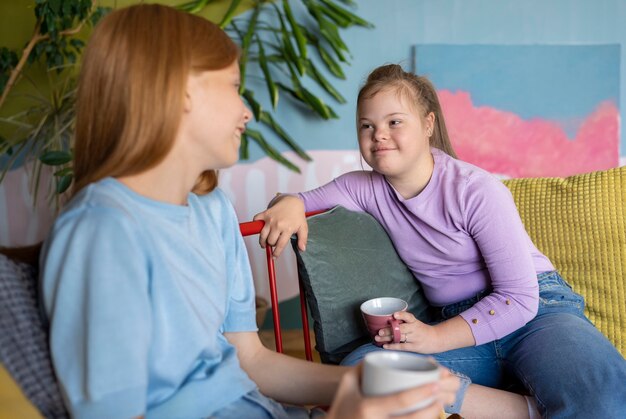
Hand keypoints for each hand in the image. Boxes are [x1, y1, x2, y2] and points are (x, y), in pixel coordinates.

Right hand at [253, 194, 307, 257]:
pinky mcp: (265, 213)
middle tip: (273, 244)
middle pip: (270, 241)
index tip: (274, 257)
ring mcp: (270, 219)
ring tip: (264, 243)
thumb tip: (302, 250)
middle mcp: (278, 224)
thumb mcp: (303, 227)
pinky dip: (256, 224)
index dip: (276, 253)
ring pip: (262, 235)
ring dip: (262, 241)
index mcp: (287, 229)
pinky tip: (261, 229)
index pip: (280, 245)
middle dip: (271, 245)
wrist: (292, 201)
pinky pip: (256, 220)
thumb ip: (303, 239)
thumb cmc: (297, 215)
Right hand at [327, 365, 459, 418]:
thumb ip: (362, 368)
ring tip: (439, 405)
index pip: (400, 400)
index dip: (420, 392)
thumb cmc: (340, 406)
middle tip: (443, 395)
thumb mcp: (347, 384)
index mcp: (368, 407)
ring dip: (430, 417)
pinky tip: (428, 416)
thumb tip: (380, 356)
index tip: (435, 384)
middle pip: (413, 418)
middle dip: (432, 407)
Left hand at [377, 311, 438, 353]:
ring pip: (399, 338)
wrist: (436, 339)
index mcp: (415, 322)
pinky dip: (393, 346)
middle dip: (389, 330)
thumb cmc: (422, 330)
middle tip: (380, 330)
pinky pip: (402, 347)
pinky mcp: (414, 347)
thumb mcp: (416, 323)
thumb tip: (388, 321)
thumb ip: (405, 322)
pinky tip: (385, 346)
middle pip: (400, 329)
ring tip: (378, 338)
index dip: (402, 315)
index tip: (394, 315)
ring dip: (387, 338)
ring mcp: (414, 338)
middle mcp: (414, 329)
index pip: (409, 317)